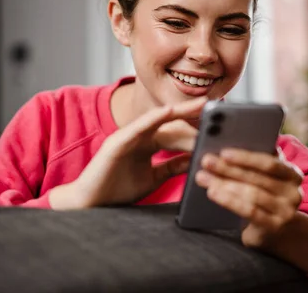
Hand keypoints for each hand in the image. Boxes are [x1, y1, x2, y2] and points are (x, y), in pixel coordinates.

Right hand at [49, 96, 206, 209]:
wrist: (90, 203)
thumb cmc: (117, 190)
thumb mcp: (153, 178)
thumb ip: (172, 167)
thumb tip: (195, 159)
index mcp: (147, 144)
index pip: (176, 133)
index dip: (195, 129)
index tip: (217, 127)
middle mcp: (139, 136)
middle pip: (171, 122)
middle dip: (193, 115)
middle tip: (217, 109)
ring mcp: (128, 136)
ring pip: (158, 121)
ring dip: (179, 111)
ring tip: (200, 104)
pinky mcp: (117, 141)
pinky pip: (138, 127)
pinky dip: (153, 118)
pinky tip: (168, 111)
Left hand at [195, 147, 303, 248]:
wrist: (276, 230)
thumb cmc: (263, 195)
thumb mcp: (264, 177)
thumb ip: (254, 162)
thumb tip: (225, 143)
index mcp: (292, 174)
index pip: (270, 163)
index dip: (246, 157)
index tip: (223, 152)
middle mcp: (294, 192)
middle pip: (256, 178)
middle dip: (228, 168)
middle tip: (206, 161)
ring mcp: (286, 211)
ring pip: (251, 194)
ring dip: (224, 184)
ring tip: (203, 177)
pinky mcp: (274, 226)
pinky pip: (249, 211)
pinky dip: (229, 200)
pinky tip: (213, 193)